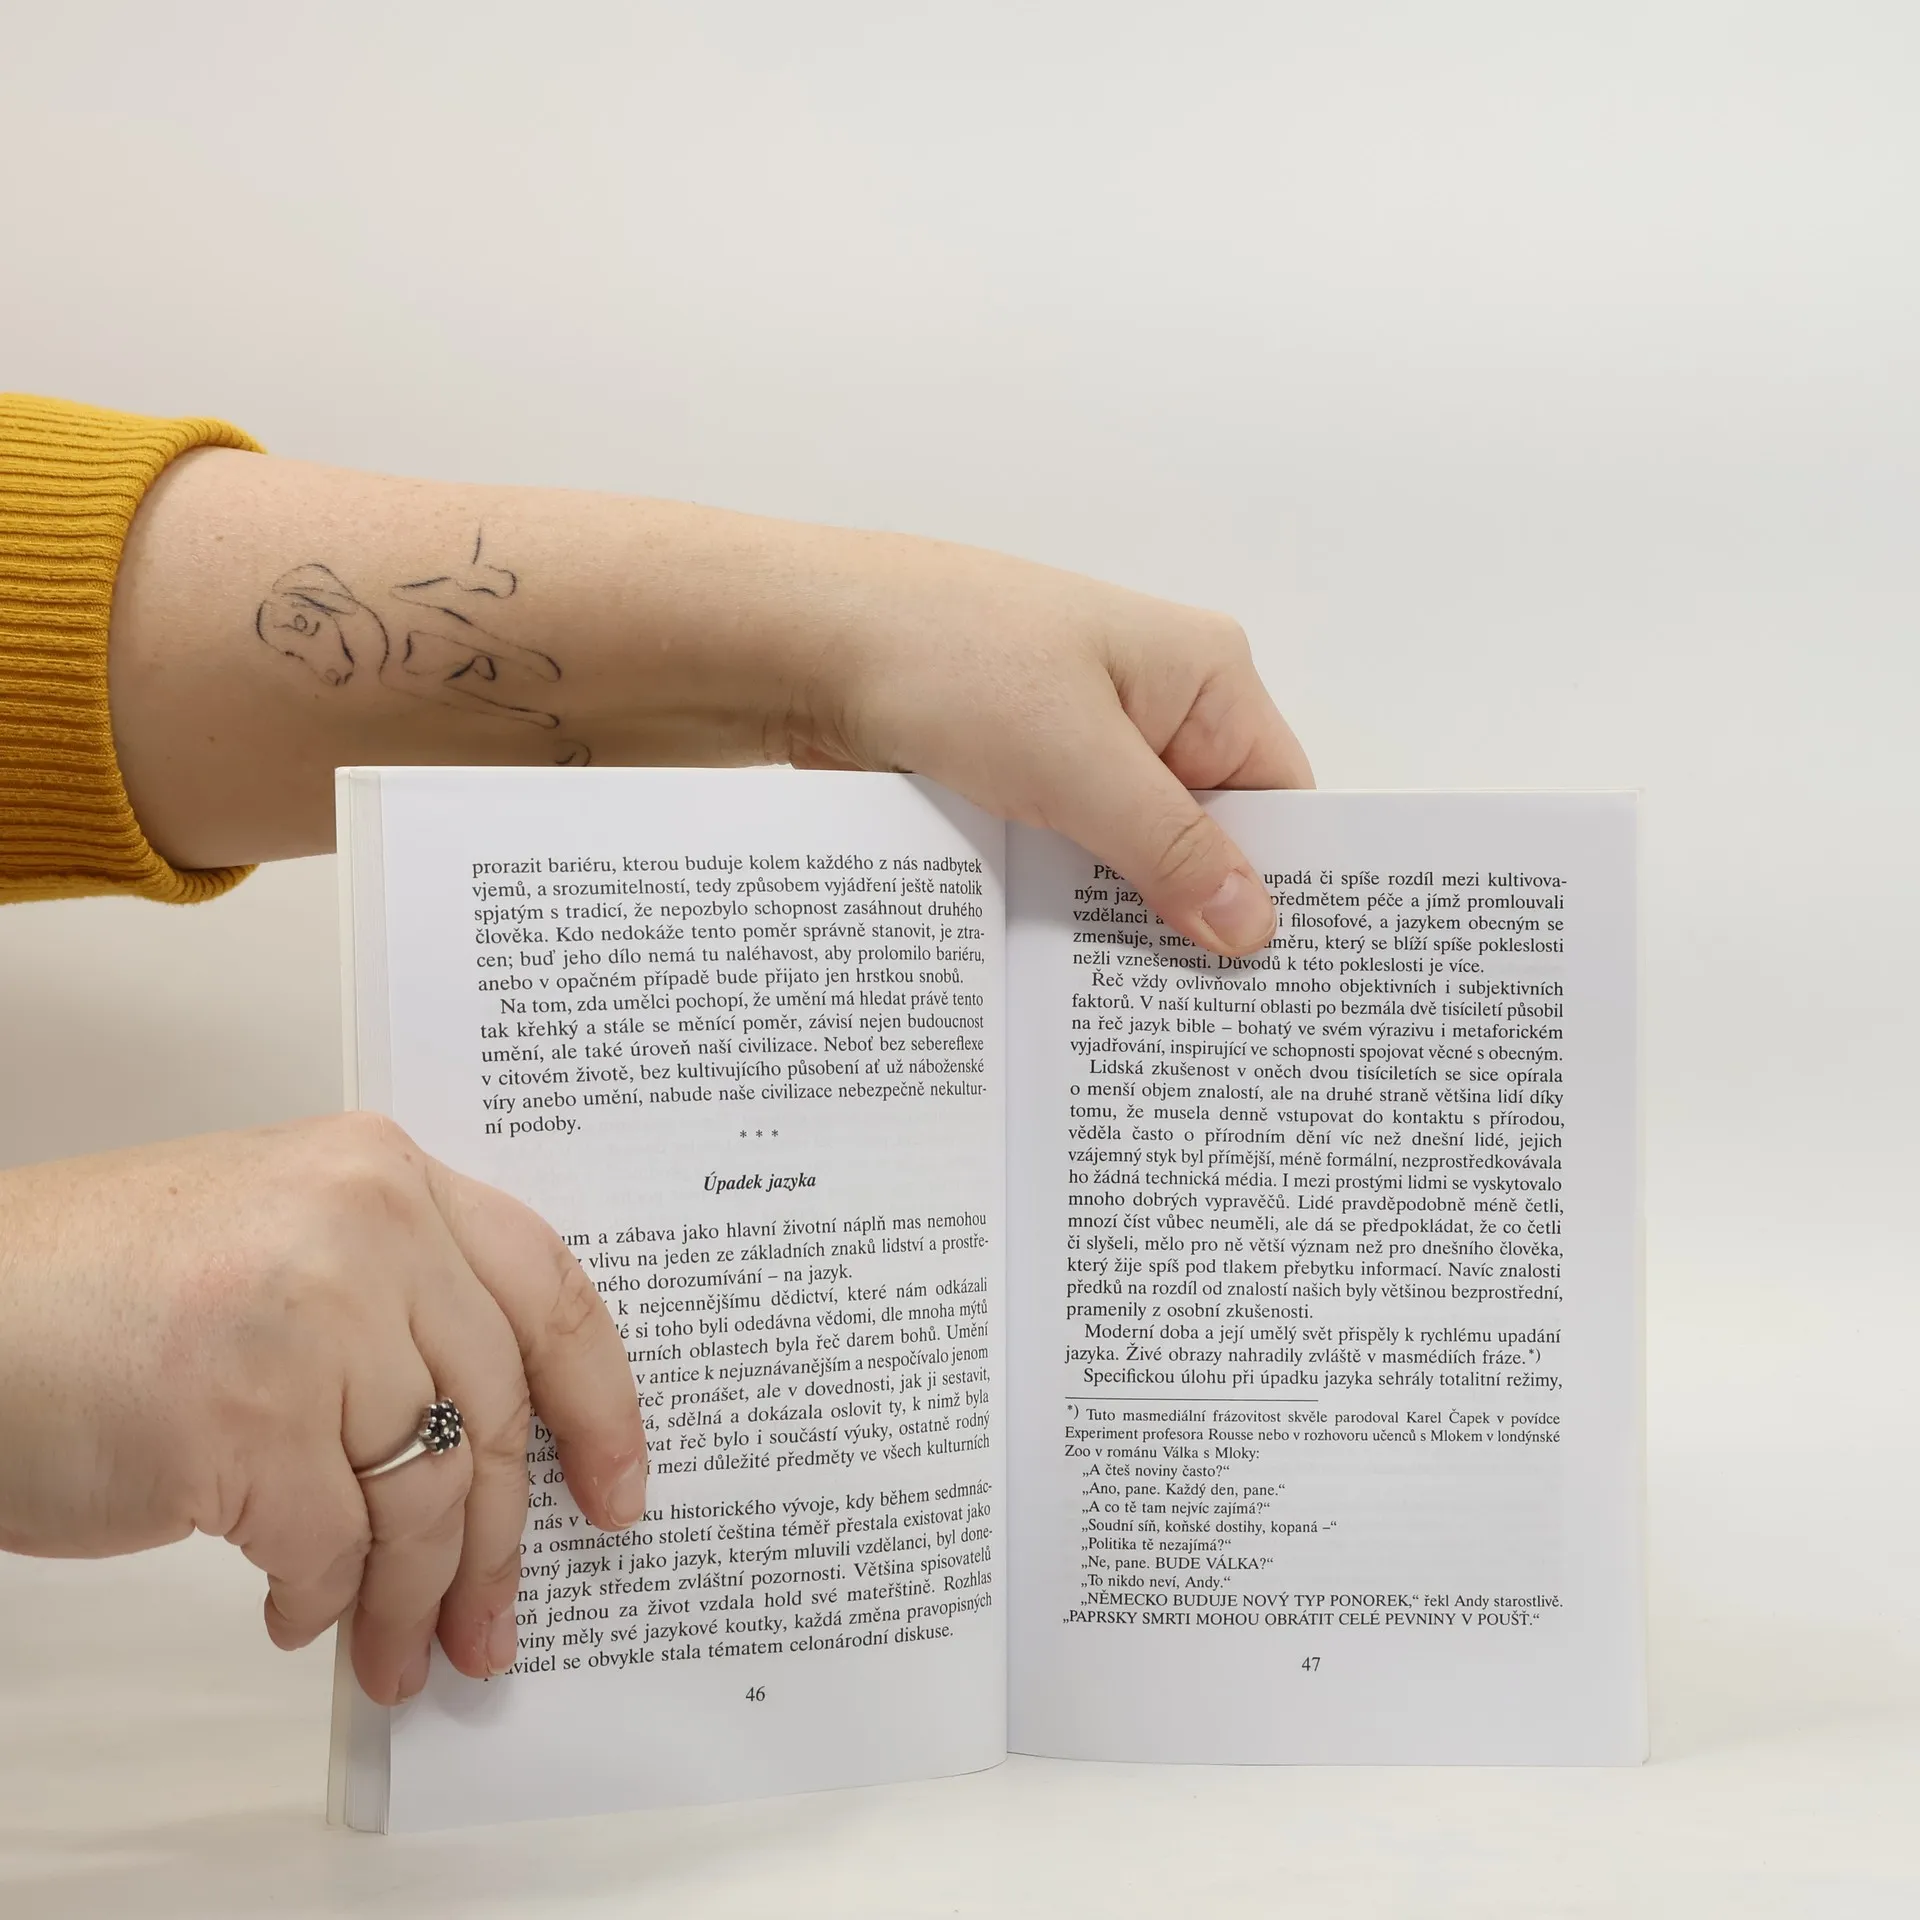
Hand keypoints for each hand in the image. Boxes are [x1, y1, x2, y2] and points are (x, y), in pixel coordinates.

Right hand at [0, 1114, 647, 1703]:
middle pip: (495, 1408)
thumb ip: (396, 1304)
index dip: (601, 1402)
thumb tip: (483, 1444)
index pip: (548, 1289)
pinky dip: (324, 1599)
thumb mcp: (282, 1241)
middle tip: (496, 1619)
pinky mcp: (244, 1416)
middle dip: (503, 1539)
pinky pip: (332, 1545)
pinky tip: (297, 1610)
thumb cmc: (94, 1288)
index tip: (618, 1486)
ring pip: (426, 1490)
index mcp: (384, 1173)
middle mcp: (366, 1226)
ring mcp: (310, 1317)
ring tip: (399, 1649)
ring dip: (414, 1594)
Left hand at [109, 450, 1311, 923]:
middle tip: (1201, 1027)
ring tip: (1127, 1019)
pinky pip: (1057, 844)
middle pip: (1204, 831)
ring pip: (1122, 846)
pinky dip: (1056, 897)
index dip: (1282, 890)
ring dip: (1116, 914)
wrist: (794, 634)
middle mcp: (1150, 698)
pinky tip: (1051, 971)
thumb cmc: (951, 662)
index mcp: (1203, 672)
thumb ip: (1173, 852)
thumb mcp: (1081, 768)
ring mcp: (1072, 729)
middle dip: (1194, 916)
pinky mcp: (1005, 762)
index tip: (1278, 988)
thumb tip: (1255, 928)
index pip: (1279, 801)